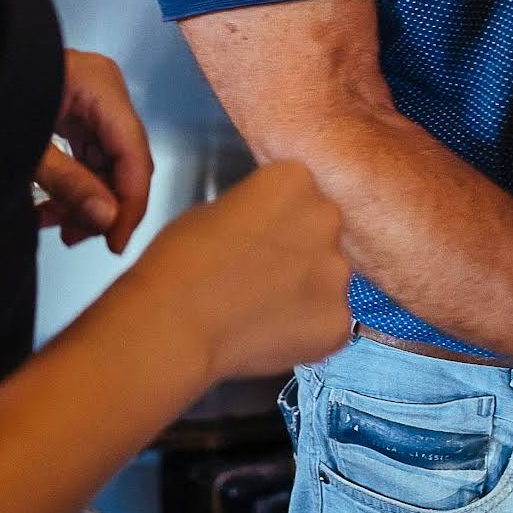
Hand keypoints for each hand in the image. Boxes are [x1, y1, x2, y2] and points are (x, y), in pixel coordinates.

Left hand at [36, 50, 152, 252]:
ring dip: (86, 198)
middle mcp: (106, 90)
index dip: (130, 203)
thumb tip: (109, 221)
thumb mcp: (29, 150)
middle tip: (74, 237)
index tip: (115, 244)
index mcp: (101, 87)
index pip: (133, 152)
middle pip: (122, 158)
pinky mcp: (77, 111)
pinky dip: (74, 182)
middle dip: (102, 203)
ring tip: (60, 230)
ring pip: (105, 161)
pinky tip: (51, 210)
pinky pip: (87, 154)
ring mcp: (92, 100)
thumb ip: (70, 184)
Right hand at [134, 161, 351, 383]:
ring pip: (329, 277)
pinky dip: (308, 329)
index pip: (301, 190)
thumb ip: (258, 208)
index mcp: (294, 179)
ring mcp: (336, 272)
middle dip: (300, 247)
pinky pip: (330, 321)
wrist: (174, 323)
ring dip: (306, 289)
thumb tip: (268, 226)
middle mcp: (325, 218)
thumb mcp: (217, 207)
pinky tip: (271, 333)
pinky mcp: (338, 320)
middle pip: (322, 229)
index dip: (278, 216)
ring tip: (263, 307)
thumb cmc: (180, 261)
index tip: (259, 233)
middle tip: (263, 271)